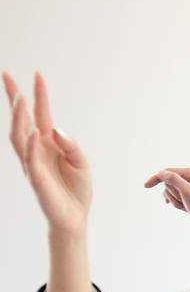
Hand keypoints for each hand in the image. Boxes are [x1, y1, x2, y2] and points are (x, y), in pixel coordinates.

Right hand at [5, 72, 91, 236]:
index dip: (40, 95)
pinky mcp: (35, 177)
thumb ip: (72, 145)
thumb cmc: (77, 189)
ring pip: (19, 135)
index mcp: (49, 142)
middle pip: (21, 119)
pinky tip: (34, 132)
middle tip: (6, 76)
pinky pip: (30, 159)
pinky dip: (32, 145)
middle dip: (14, 98)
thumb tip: (56, 131)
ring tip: (20, 98)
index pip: (42, 114)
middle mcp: (38, 149)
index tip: (38, 75)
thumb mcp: (82, 163)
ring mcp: (33, 162)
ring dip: (18, 117)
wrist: (75, 216)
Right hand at [143, 166, 189, 234]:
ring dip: (175, 201)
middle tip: (185, 201)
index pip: (167, 172)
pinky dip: (176, 203)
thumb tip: (161, 172)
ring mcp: (189, 186)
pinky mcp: (188, 195)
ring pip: (170, 191)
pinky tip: (182, 207)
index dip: (156, 178)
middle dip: (173, 194)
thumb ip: (173, 179)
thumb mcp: (186, 191)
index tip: (146, 186)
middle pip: (168, 183)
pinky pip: (174, 197)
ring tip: (187, 206)